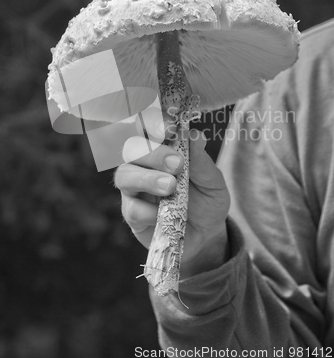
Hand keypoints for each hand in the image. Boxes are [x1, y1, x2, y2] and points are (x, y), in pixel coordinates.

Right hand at [114, 109, 230, 278]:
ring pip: (123, 175)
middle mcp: (143, 164)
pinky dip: (149, 210)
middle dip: (153, 152)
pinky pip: (132, 208)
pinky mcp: (132, 214)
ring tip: (170, 187)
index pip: (149, 127)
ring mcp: (134, 189)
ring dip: (146, 179)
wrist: (207, 235)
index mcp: (163, 148)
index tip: (169, 128)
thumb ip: (201, 161)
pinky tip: (164, 214)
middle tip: (177, 163)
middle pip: (132, 148)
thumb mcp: (212, 181)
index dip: (153, 122)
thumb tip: (194, 135)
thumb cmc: (207, 200)